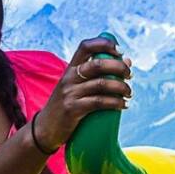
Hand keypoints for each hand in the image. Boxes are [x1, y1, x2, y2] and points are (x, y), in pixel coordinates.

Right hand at [33, 35, 132, 149]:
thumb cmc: (66, 106)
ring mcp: (70, 93)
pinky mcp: (73, 109)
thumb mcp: (75, 87)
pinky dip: (115, 102)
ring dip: (121, 87)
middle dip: (119, 67)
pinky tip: (123, 105)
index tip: (120, 51)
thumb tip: (127, 61)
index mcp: (70, 69)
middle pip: (98, 64)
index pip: (85, 46)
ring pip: (102, 84)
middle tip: (129, 75)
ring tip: (129, 93)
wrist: (45, 130)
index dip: (104, 44)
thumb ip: (97, 75)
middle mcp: (69, 78)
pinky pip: (99, 102)